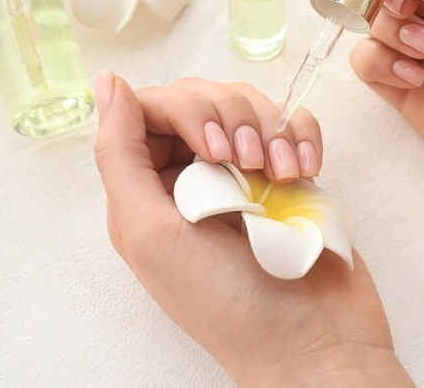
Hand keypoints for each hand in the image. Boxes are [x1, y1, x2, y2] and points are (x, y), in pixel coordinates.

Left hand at [93, 74, 412, 385]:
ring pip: (251, 104)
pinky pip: (294, 124)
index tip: (211, 148)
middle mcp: (195, 175)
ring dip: (271, 131)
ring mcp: (248, 174)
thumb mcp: (152, 234)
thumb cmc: (226, 302)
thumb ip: (120, 157)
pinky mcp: (292, 174)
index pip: (152, 108)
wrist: (315, 339)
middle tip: (248, 166)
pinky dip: (302, 138)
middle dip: (232, 120)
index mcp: (150, 190)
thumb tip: (108, 84)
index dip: (183, 112)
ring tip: (283, 177)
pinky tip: (307, 172)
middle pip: (204, 97)